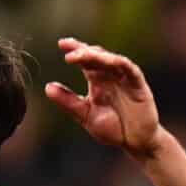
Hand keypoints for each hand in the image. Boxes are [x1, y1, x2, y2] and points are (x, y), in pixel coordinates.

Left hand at [46, 38, 162, 158]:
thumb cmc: (112, 128)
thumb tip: (47, 87)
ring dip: (98, 56)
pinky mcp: (138, 84)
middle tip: (68, 50)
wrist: (135, 142)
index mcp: (96, 81)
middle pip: (97, 57)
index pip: (85, 61)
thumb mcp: (85, 115)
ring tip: (82, 55)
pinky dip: (119, 63)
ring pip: (111, 60)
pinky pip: (129, 69)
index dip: (75, 50)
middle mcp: (110, 76)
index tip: (61, 43)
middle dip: (83, 51)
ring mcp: (125, 78)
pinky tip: (108, 60)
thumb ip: (68, 101)